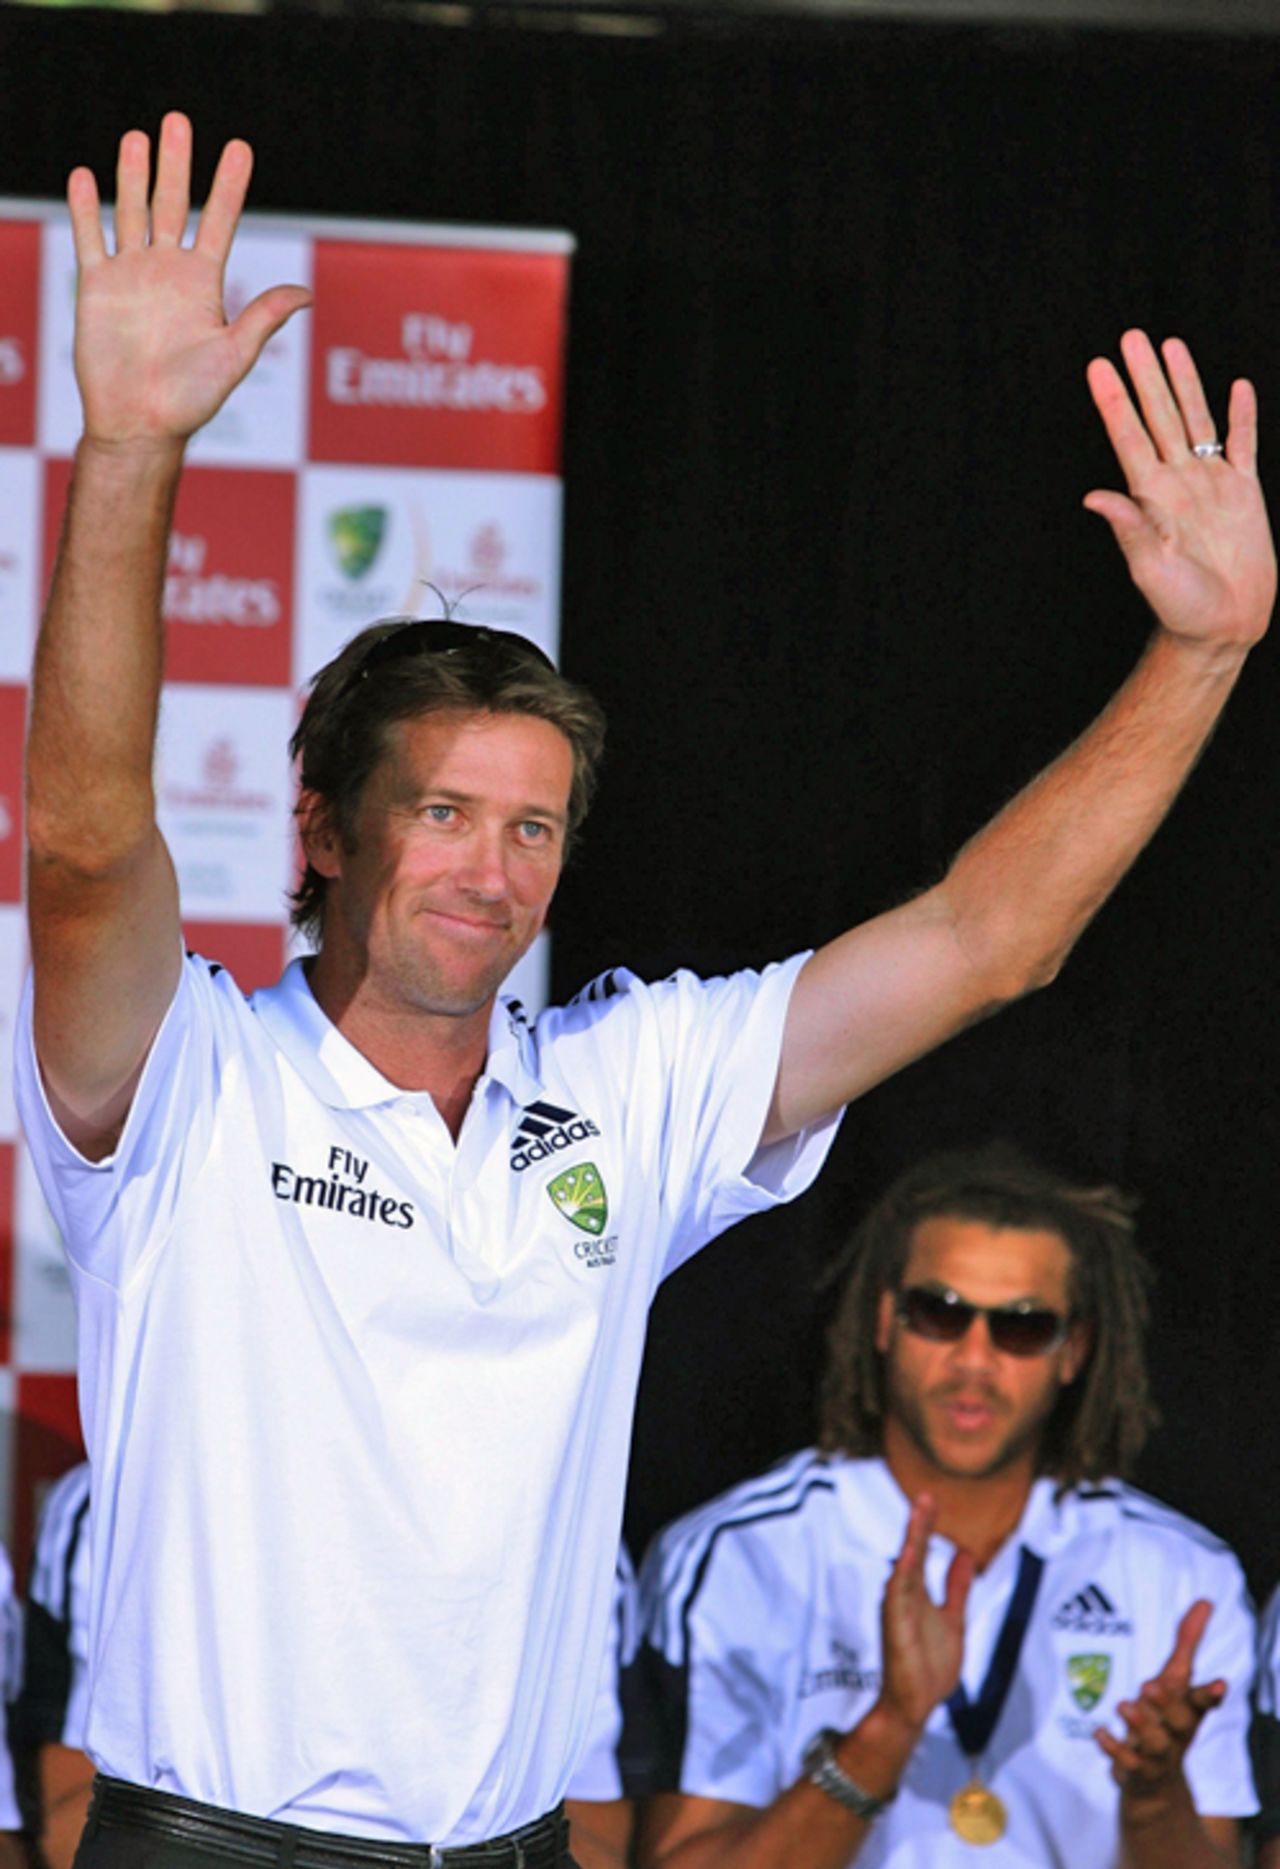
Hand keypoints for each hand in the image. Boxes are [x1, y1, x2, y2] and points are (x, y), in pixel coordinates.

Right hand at [67, 111, 310, 446]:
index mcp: (204, 283)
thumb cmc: (192, 401)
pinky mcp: (97, 287)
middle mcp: (168, 271)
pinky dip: (85, 209)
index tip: (239, 147)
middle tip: (177, 120)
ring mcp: (132, 275)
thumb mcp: (234, 356)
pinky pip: (90, 239)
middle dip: (175, 163)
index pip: (219, 221)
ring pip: (130, 212)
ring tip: (137, 137)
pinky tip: (85, 177)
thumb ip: (263, 318)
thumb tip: (306, 292)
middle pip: (172, 204)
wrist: (140, 425)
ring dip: (131, 174)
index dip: (229, 185)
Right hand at [874, 1492, 973, 1735]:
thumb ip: (957, 1588)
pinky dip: (902, 1574)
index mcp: (916, 1593)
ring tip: (918, 1514)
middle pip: (911, 1553)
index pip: (921, 1552)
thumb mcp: (953, 1619)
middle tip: (926, 1496)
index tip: (931, 1499)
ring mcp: (898, 1610)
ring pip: (904, 1568)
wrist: (917, 1705)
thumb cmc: (930, 1665)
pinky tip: (908, 1555)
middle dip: (918, 1524)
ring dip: (911, 1540)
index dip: (925, 1526)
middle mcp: (904, 1596)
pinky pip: (898, 1596)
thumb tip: (965, 1554)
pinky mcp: (895, 1628)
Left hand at [1084, 331, 1275, 655]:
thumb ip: (1128, 528)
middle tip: (1130, 336)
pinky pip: (1242, 445)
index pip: (1128, 436)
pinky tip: (1236, 387)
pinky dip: (1241, 415)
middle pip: (1159, 416)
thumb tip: (1093, 497)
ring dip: (1183, 382)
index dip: (1115, 401)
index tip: (1099, 366)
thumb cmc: (1180, 607)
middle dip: (1145, 376)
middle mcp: (1178, 482)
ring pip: (1196, 419)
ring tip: (1169, 345)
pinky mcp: (1244, 494)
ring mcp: (1210, 484)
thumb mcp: (1149, 568)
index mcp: (1152, 496)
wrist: (1222, 627)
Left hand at [1095, 1599, 1225, 1803]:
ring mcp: (1157, 1755)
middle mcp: (1176, 1734)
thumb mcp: (1176, 1679)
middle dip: (1166, 1704)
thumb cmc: (1166, 1716)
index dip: (1211, 1694)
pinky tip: (1098, 1731)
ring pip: (1153, 1744)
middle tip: (1148, 1684)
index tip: (1220, 1683)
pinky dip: (1112, 1748)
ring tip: (1124, 1706)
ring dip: (1139, 1725)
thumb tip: (1204, 1601)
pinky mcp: (1135, 1770)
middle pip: (1178, 1722)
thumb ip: (1187, 1642)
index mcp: (1188, 1711)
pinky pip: (1126, 1762)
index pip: (1203, 1702)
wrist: (1154, 1780)